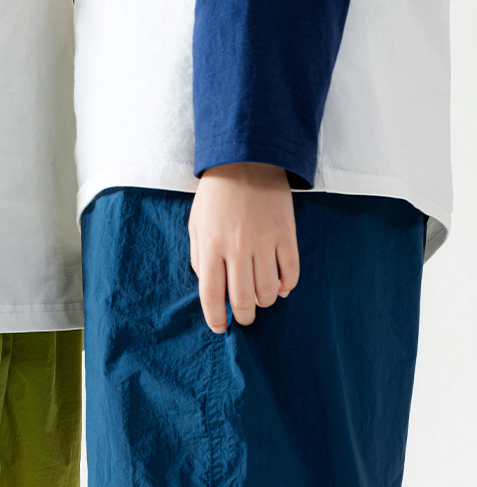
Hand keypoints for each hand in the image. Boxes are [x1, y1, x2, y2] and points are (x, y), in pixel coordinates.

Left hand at [188, 163, 299, 332]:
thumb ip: (199, 258)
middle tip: (244, 317)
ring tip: (260, 300)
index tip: (221, 328)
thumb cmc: (216, 196)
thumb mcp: (196, 225)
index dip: (216, 318)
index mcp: (211, 246)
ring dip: (264, 302)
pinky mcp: (286, 234)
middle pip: (242, 299)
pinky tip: (281, 287)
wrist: (247, 159)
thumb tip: (212, 289)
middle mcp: (237, 248)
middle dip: (243, 316)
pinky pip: (291, 272)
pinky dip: (287, 286)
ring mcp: (264, 241)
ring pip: (268, 291)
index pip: (212, 296)